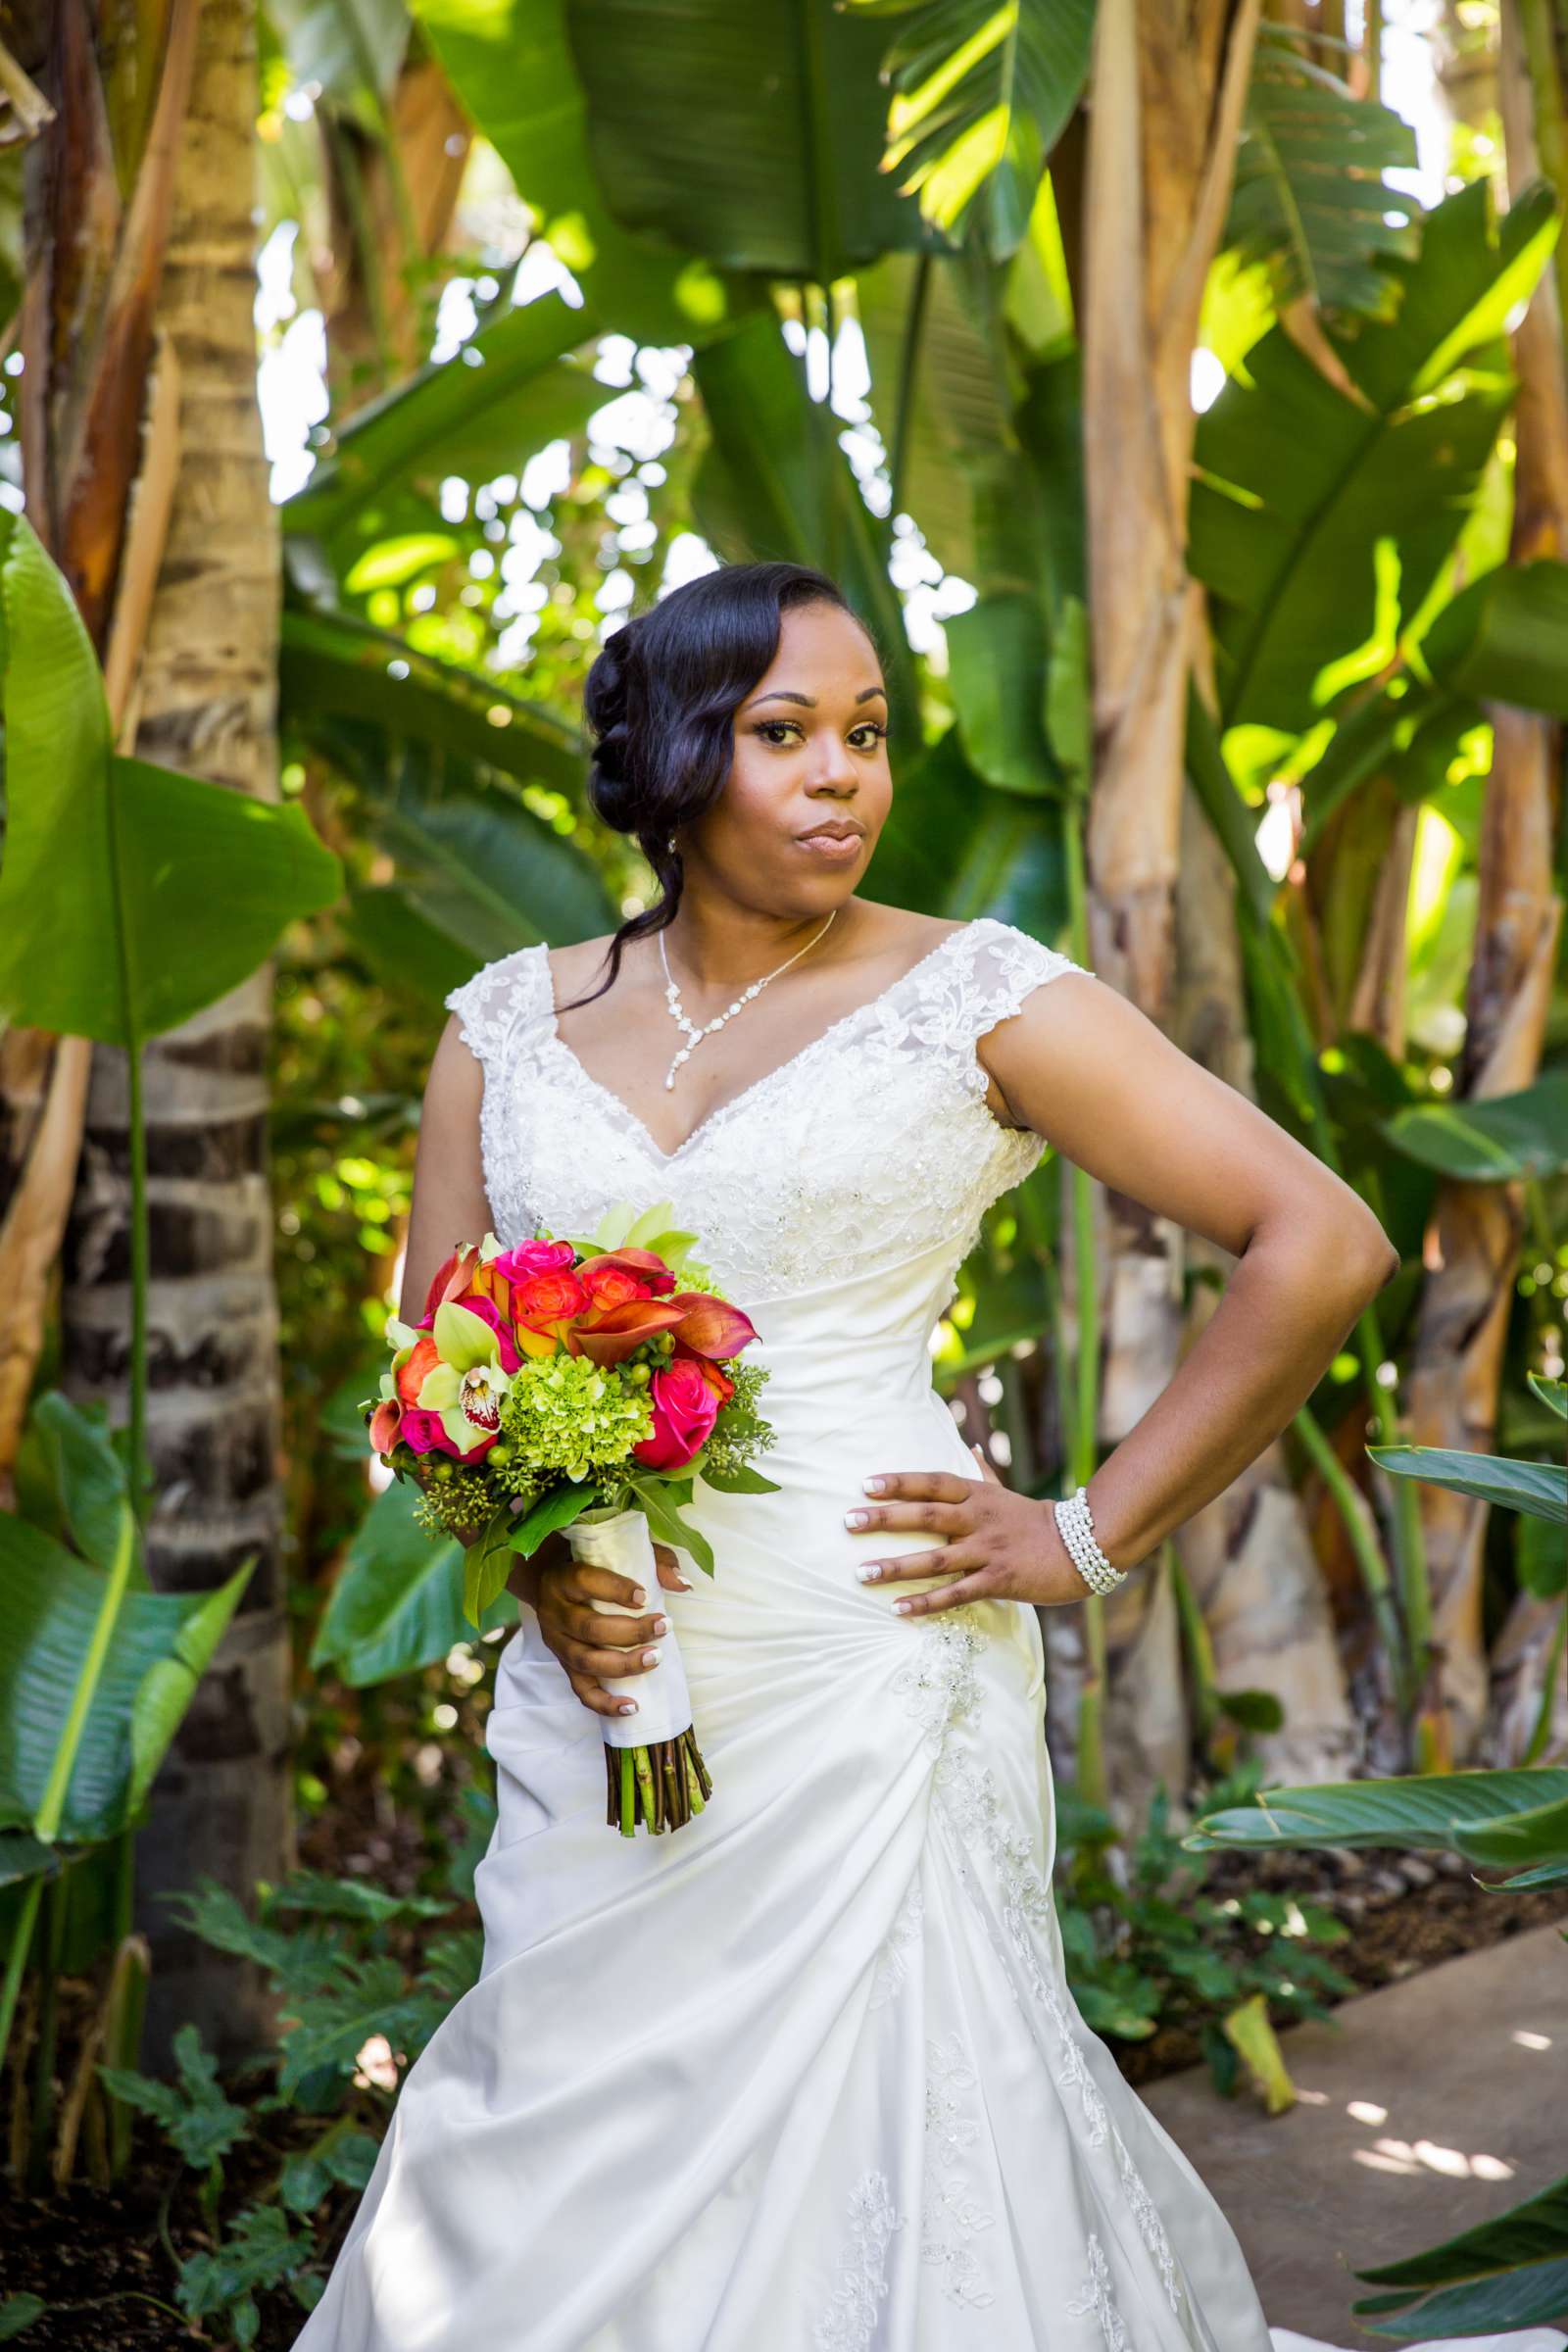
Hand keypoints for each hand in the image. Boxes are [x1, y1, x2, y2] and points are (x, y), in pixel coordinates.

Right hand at [520, 1531, 692, 1722]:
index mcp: (563, 1578)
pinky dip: (605, 1703)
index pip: (585, 1582)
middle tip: (664, 1626)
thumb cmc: (596, 1565)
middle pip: (589, 1627)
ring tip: (655, 1658)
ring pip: (585, 1660)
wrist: (552, 1583)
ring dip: (623, 1664)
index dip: (614, 1590)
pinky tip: (632, 1706)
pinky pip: (581, 1691)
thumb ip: (654, 1562)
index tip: (645, 1596)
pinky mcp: (564, 1666)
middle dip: (630, 1632)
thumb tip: (683, 1584)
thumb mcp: (622, 1553)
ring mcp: (556, 1643)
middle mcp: (554, 1612)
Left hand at [844, 1441, 1088, 1617]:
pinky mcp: (999, 1581)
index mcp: (978, 1495)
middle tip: (848, 1522)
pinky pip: (957, 1594)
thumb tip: (969, 1447)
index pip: (932, 1483)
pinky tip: (899, 1609)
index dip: (899, 1482)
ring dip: (896, 1567)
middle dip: (884, 1519)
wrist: (1082, 1548)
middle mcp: (979, 1520)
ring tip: (861, 1573)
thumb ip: (983, 1473)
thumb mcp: (1006, 1492)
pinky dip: (926, 1602)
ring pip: (935, 1559)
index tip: (865, 1484)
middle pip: (925, 1516)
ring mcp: (988, 1551)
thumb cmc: (1035, 1521)